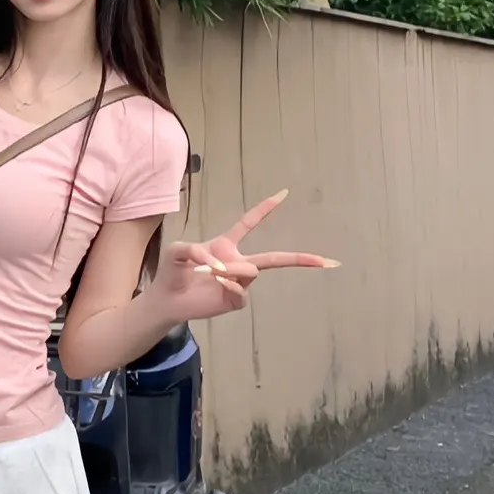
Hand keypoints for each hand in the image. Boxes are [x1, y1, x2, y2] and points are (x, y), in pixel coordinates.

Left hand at [157, 190, 338, 322]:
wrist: (167, 299)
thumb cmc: (171, 271)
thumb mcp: (176, 251)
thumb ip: (194, 249)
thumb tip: (220, 263)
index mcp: (226, 245)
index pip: (249, 223)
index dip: (265, 209)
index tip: (283, 193)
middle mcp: (238, 263)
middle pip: (274, 258)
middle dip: (301, 259)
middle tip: (327, 261)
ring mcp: (238, 282)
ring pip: (252, 271)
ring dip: (233, 269)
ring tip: (210, 272)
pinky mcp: (234, 300)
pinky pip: (242, 291)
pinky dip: (231, 285)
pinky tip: (217, 283)